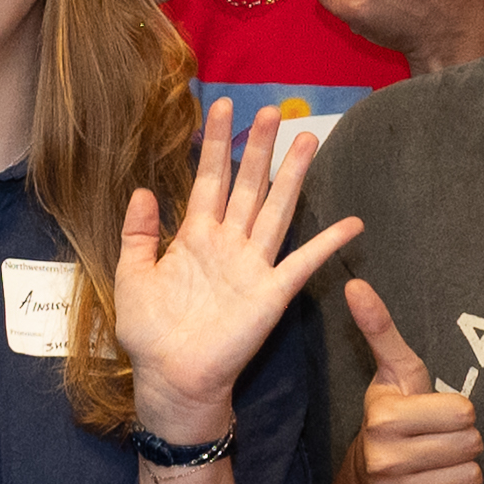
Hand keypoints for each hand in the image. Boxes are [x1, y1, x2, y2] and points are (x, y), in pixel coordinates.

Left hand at [115, 102, 364, 439]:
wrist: (171, 377)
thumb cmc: (150, 332)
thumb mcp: (132, 275)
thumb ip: (137, 233)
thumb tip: (142, 189)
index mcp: (194, 237)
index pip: (209, 179)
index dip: (215, 144)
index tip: (219, 106)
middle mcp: (228, 244)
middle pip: (249, 185)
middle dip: (259, 147)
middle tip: (273, 110)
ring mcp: (253, 266)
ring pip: (276, 210)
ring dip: (291, 176)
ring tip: (307, 140)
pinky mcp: (271, 293)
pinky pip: (304, 263)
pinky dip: (328, 243)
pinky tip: (351, 222)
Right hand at [343, 282, 483, 483]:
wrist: (368, 480)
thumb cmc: (395, 418)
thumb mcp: (395, 373)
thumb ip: (381, 330)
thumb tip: (356, 283)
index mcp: (383, 418)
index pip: (464, 414)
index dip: (457, 412)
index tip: (434, 414)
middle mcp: (382, 461)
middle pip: (471, 446)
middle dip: (462, 441)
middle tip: (436, 441)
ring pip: (469, 479)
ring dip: (459, 471)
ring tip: (435, 464)